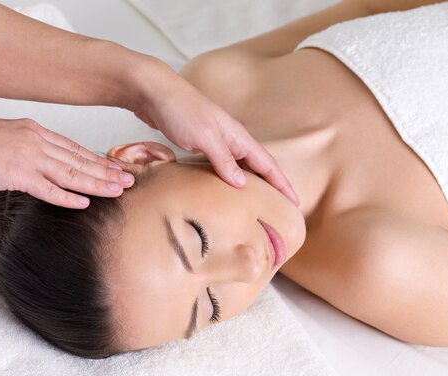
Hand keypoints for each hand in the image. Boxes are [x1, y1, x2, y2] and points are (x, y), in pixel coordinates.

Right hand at [0, 118, 133, 207]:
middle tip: (130, 181)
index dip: (98, 160)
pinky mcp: (18, 175)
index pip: (76, 149)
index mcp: (37, 132)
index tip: (116, 169)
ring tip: (117, 192)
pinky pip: (48, 189)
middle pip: (80, 161)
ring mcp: (30, 159)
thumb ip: (33, 146)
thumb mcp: (12, 137)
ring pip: (71, 174)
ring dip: (97, 184)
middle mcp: (38, 143)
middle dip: (107, 172)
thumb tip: (50, 158)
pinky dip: (68, 197)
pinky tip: (84, 203)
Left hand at [132, 63, 298, 204]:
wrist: (153, 92)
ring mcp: (216, 142)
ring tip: (256, 205)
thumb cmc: (180, 110)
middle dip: (271, 188)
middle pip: (258, 168)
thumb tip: (242, 184)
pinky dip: (228, 180)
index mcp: (238, 137)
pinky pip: (222, 167)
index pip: (267, 164)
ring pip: (240, 168)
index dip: (282, 184)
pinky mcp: (200, 145)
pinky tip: (223, 190)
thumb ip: (223, 160)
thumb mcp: (204, 136)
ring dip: (250, 185)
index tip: (294, 203)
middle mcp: (231, 140)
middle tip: (278, 212)